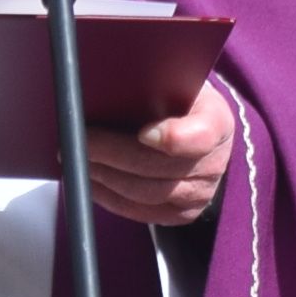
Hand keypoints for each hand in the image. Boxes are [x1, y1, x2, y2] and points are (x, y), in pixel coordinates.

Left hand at [86, 90, 234, 228]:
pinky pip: (141, 213)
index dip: (173, 138)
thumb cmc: (175, 99)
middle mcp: (215, 162)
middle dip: (114, 154)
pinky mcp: (181, 214)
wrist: (195, 129)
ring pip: (146, 194)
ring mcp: (201, 193)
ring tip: (79, 159)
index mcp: (216, 122)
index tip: (143, 133)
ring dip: (106, 177)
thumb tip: (110, 87)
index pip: (201, 136)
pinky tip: (90, 181)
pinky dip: (110, 198)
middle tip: (82, 141)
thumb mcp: (173, 81)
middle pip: (160, 168)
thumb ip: (151, 84)